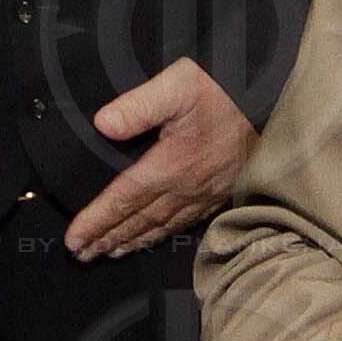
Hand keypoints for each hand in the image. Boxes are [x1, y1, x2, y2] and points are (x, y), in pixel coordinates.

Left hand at [65, 57, 255, 260]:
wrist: (268, 98)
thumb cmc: (221, 90)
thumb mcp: (176, 85)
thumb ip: (137, 106)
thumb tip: (103, 124)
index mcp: (170, 165)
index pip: (123, 200)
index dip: (96, 222)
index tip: (74, 240)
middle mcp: (186, 186)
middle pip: (139, 221)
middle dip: (108, 239)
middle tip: (83, 255)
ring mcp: (204, 192)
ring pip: (161, 226)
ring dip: (133, 241)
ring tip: (110, 253)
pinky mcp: (220, 191)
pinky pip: (186, 222)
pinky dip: (164, 234)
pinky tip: (155, 238)